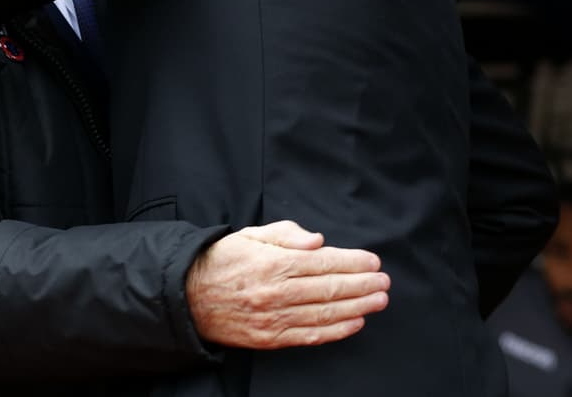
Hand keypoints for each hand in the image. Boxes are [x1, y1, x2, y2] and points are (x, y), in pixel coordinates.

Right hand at [186, 220, 390, 348]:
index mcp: (272, 262)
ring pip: (325, 314)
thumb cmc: (221, 260)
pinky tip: (355, 323)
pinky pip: (310, 335)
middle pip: (330, 289)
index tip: (373, 262)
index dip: (353, 262)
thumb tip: (318, 241)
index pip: (324, 263)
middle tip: (384, 282)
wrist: (187, 296)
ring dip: (357, 307)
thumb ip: (285, 233)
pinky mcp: (270, 338)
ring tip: (378, 301)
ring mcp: (273, 318)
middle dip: (362, 285)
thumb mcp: (250, 234)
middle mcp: (276, 292)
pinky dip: (336, 331)